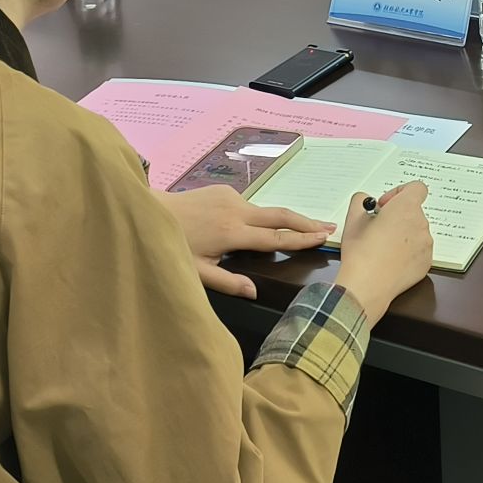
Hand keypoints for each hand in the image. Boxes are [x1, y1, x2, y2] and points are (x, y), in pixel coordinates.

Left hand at [158, 186, 333, 300]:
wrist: (152, 211)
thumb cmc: (173, 246)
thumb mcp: (196, 272)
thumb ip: (228, 283)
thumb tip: (255, 292)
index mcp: (233, 233)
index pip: (276, 237)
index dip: (302, 238)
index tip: (324, 237)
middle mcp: (237, 210)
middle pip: (281, 215)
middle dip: (307, 221)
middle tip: (330, 227)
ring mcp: (231, 196)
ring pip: (265, 211)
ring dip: (284, 220)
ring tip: (302, 229)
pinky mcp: (225, 189)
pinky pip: (249, 205)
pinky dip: (260, 217)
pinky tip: (258, 226)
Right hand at [331, 182, 433, 324]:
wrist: (367, 285)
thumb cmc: (361, 252)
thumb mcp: (353, 218)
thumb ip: (360, 200)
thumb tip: (365, 201)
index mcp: (406, 208)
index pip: (417, 187)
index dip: (399, 192)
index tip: (385, 205)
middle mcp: (421, 224)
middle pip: (414, 211)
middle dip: (397, 215)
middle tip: (379, 227)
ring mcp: (426, 245)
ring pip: (416, 232)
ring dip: (403, 234)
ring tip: (382, 246)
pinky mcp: (426, 263)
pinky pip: (419, 251)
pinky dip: (407, 252)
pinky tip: (390, 260)